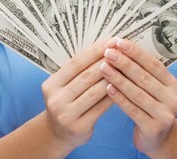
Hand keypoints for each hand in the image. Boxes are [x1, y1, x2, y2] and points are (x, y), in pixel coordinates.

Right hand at [41, 39, 113, 154]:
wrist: (56, 135)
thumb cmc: (65, 103)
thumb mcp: (63, 86)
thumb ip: (79, 71)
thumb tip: (104, 46)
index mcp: (51, 84)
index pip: (75, 63)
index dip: (94, 51)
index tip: (110, 41)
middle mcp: (56, 100)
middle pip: (86, 76)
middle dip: (106, 62)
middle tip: (122, 51)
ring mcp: (67, 115)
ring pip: (95, 92)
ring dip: (112, 78)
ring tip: (125, 67)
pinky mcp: (79, 128)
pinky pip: (100, 108)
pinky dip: (112, 95)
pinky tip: (122, 87)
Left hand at [100, 37, 176, 156]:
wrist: (159, 139)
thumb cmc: (151, 107)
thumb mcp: (153, 89)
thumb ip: (142, 72)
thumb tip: (120, 47)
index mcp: (173, 84)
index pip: (154, 64)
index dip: (136, 52)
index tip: (120, 42)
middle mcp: (173, 98)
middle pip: (145, 77)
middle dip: (124, 63)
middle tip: (108, 52)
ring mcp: (165, 115)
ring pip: (137, 93)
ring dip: (118, 78)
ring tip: (104, 67)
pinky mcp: (154, 129)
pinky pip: (133, 110)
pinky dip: (119, 98)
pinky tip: (108, 88)